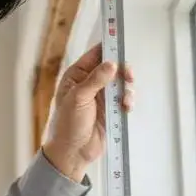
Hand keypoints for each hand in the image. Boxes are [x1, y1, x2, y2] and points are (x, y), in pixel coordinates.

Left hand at [42, 43, 134, 181]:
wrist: (72, 153)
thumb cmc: (67, 125)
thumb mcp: (78, 99)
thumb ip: (95, 80)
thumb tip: (111, 64)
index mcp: (77, 76)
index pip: (95, 55)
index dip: (109, 48)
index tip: (121, 42)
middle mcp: (90, 83)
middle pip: (113, 68)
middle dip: (123, 71)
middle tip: (128, 76)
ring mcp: (101, 97)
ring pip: (121, 84)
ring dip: (127, 89)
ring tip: (125, 100)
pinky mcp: (110, 111)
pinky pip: (124, 99)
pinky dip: (128, 101)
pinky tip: (126, 107)